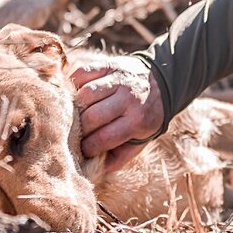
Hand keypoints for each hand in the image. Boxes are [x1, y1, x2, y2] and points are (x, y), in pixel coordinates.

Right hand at [72, 55, 164, 172]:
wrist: (160, 84)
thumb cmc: (144, 118)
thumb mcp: (141, 140)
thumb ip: (119, 156)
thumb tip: (94, 168)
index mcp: (139, 121)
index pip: (103, 138)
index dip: (87, 148)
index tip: (81, 151)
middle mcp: (129, 98)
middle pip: (91, 116)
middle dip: (79, 130)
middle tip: (73, 135)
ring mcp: (118, 79)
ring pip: (84, 95)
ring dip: (74, 107)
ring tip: (72, 116)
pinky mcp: (108, 65)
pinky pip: (81, 73)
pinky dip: (72, 84)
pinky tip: (73, 95)